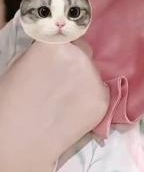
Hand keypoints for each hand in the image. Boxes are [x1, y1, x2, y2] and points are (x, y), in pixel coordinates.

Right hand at [0, 39, 109, 171]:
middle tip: (59, 84)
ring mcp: (94, 77)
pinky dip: (91, 101)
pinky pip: (101, 93)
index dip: (65, 43)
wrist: (18, 140)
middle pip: (84, 51)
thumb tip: (58, 45)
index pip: (69, 31)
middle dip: (75, 63)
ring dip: (84, 82)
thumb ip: (45, 52)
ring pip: (93, 73)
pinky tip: (73, 114)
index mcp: (55, 43)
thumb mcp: (22, 63)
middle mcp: (79, 55)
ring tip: (64, 103)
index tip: (64, 48)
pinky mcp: (103, 100)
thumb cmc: (11, 101)